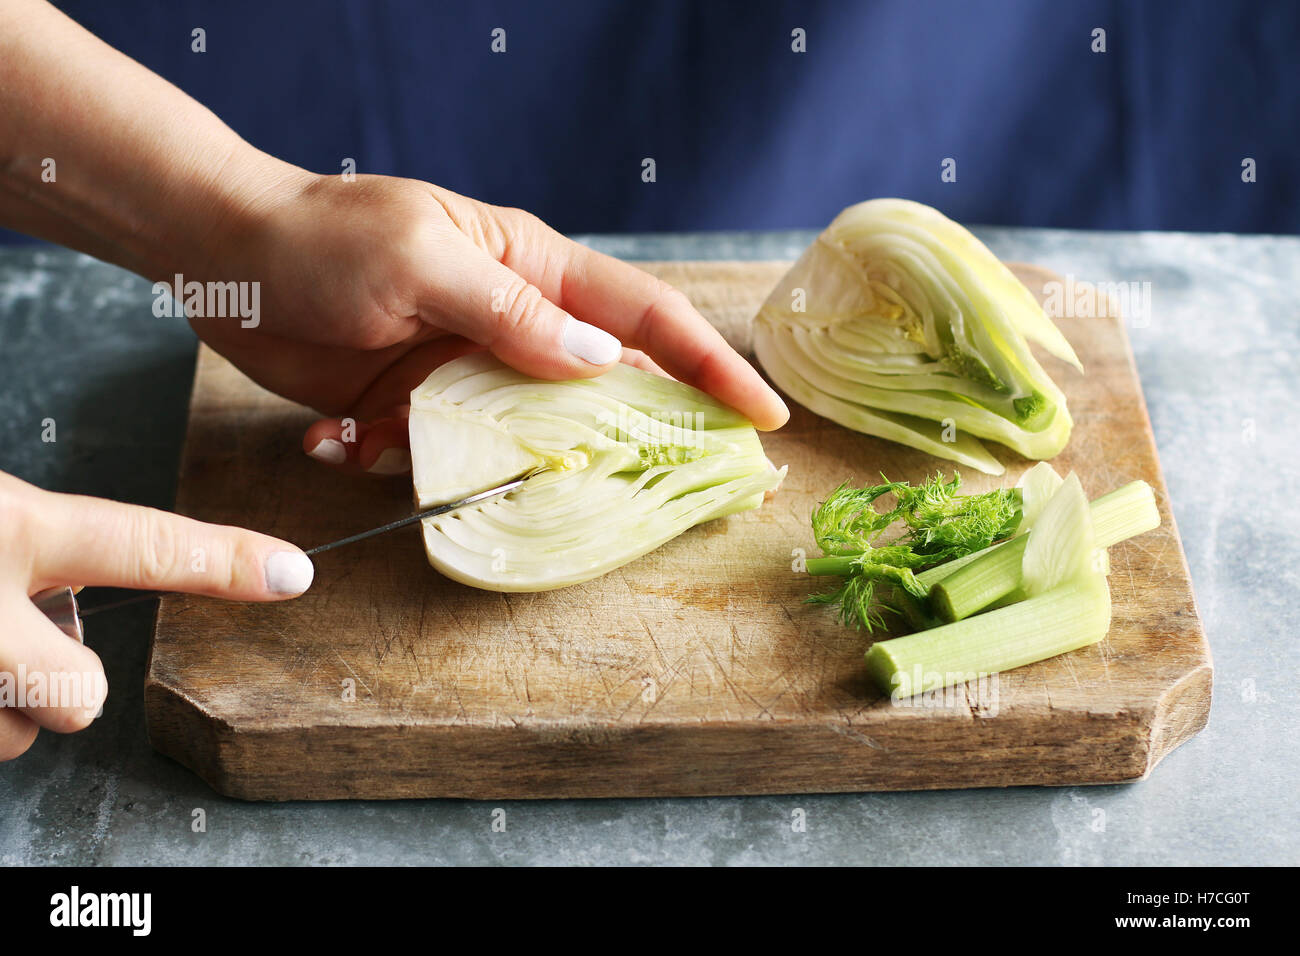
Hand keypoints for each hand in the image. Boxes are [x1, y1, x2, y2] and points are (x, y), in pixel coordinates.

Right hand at [0, 471, 312, 760]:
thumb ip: (43, 538)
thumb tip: (91, 567)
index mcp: (11, 526)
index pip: (142, 548)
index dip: (224, 563)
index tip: (291, 573)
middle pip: (79, 694)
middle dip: (72, 690)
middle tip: (33, 653)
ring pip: (17, 734)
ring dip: (5, 704)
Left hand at [190, 171, 788, 475]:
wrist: (222, 255)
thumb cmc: (324, 236)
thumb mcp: (421, 260)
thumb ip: (509, 314)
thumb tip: (600, 359)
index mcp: (530, 270)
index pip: (643, 317)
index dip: (709, 365)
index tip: (760, 415)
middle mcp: (509, 327)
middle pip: (599, 391)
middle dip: (627, 441)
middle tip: (653, 493)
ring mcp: (461, 373)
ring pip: (516, 443)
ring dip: (490, 471)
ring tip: (443, 471)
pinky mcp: (408, 410)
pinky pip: (431, 460)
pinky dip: (390, 466)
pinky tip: (340, 444)